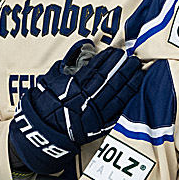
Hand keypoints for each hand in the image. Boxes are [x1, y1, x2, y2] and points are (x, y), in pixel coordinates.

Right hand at [8, 40, 144, 174]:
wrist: (42, 131)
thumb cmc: (44, 104)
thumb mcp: (50, 79)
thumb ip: (66, 63)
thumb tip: (82, 48)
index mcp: (74, 88)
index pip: (96, 70)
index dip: (108, 60)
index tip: (115, 52)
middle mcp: (86, 100)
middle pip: (109, 81)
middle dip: (122, 68)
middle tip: (131, 59)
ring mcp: (95, 114)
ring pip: (117, 95)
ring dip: (129, 81)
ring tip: (137, 70)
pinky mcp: (100, 126)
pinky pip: (117, 111)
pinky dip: (126, 100)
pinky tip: (134, 90)